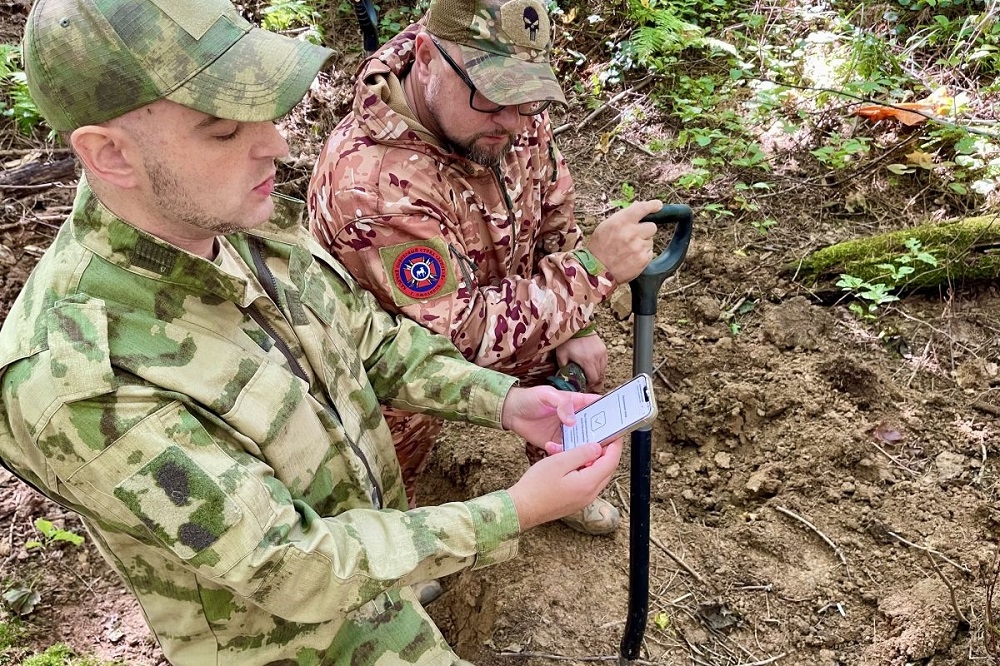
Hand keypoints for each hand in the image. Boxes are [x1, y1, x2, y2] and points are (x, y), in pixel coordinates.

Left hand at [500, 385, 600, 449]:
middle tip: (603, 443)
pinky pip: (567, 451)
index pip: (598, 407)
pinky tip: (553, 448)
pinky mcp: (557, 443)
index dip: (609, 413)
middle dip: (600, 436)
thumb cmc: (530, 398)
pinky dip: (565, 454)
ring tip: (582, 452)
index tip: (617, 421)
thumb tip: (572, 420)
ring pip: (583, 442)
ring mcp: (568, 432)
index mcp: (577, 403)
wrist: (511, 412)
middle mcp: (576, 418)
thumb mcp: (546, 395)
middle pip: (595, 428)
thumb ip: (562, 404)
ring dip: (585, 448)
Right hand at [507, 440, 623, 529]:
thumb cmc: (536, 486)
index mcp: (588, 483)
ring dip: (588, 459)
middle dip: (603, 450)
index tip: (615, 432)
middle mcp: (590, 494)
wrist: (522, 509)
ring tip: (570, 447)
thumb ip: (581, 453)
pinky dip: (580, 468)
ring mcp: (583, 499)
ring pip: (595, 474)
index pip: (611, 461)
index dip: (615, 445)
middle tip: (595, 435)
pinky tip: (565, 460)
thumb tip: (597, 447)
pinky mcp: (576, 500)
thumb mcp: (559, 462)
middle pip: (606, 468)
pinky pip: (585, 481)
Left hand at [555, 335, 606, 390]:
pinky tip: (593, 366)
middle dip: (593, 381)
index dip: (589, 385)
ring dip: (597, 374)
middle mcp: (597, 358)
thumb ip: (563, 368)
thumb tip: (565, 377)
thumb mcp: (561, 355)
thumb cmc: (568, 341)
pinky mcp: (603, 349)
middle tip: (587, 382)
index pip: (593, 379)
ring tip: (590, 375)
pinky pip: (604, 362)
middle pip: (599, 376)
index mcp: (587, 361)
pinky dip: (600, 366)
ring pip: (603, 369)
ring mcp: (602, 353)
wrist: (576, 326)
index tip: (584, 385)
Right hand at [587, 199, 661, 282]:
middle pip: (652, 226)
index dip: (652, 206)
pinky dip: (642, 255)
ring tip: (628, 250)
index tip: (658, 205)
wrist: (595, 271)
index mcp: (620, 222)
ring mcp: (638, 247)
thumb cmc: (599, 248)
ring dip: (642, 244)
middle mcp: (631, 233)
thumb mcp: (606, 226)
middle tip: (634, 237)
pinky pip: (650, 252)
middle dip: (645, 230)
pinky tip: (630, 258)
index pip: (642, 208)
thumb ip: (623, 217)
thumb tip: (638, 207)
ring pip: (650, 241)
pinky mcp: (643, 260)